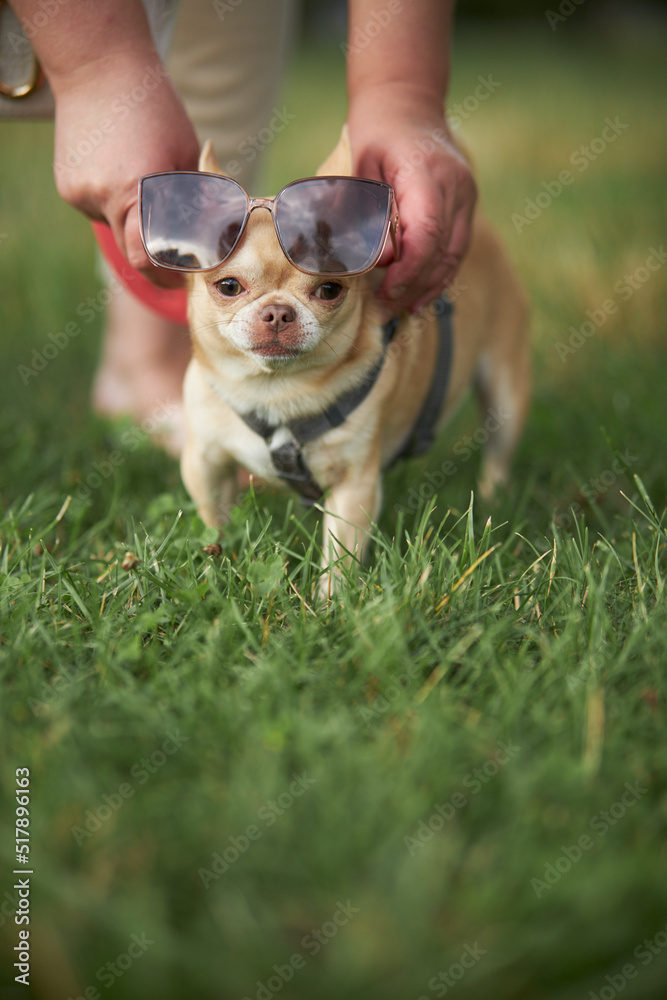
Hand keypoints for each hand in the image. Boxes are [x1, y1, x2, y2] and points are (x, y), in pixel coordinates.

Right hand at [51, 50, 199, 283]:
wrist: (97, 67)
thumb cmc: (154, 108)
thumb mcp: (185, 155)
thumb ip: (193, 200)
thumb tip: (210, 239)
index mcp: (137, 191)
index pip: (148, 258)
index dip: (167, 275)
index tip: (183, 279)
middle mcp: (104, 198)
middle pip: (132, 251)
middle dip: (156, 256)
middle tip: (177, 257)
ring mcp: (81, 194)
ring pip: (117, 229)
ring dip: (135, 222)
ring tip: (145, 185)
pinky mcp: (69, 188)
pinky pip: (99, 211)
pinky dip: (115, 204)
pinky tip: (121, 171)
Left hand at [347, 86, 476, 313]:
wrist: (406, 103)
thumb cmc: (375, 133)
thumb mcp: (359, 167)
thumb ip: (367, 212)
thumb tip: (382, 260)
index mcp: (427, 172)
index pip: (427, 233)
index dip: (409, 270)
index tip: (387, 292)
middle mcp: (455, 185)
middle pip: (443, 250)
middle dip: (414, 286)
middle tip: (385, 309)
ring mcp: (466, 195)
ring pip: (454, 254)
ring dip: (429, 286)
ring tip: (401, 309)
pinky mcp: (466, 205)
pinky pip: (456, 248)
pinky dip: (439, 274)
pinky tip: (420, 295)